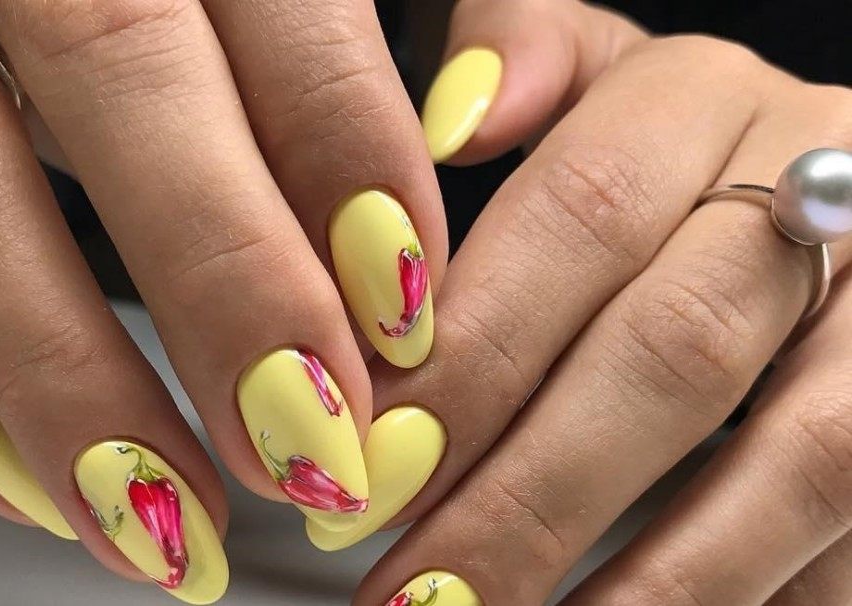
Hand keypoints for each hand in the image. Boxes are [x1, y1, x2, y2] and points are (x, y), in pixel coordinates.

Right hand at [0, 0, 449, 600]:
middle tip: (309, 448)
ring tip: (172, 518)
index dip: (348, 163)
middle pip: (120, 78)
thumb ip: (464, 5)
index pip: (278, 10)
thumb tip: (488, 118)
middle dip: (223, 283)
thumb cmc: (235, 3)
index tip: (403, 324)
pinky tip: (45, 487)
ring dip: (63, 375)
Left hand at [304, 1, 849, 603]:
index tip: (371, 459)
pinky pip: (846, 532)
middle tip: (410, 590)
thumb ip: (528, 56)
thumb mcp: (606, 79)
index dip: (472, 350)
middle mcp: (823, 192)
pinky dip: (736, 596)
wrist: (821, 192)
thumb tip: (456, 110)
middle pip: (671, 352)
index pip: (579, 218)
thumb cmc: (670, 153)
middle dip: (527, 490)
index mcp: (708, 99)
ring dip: (645, 579)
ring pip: (792, 464)